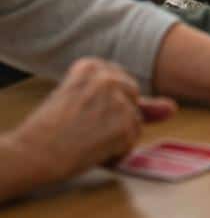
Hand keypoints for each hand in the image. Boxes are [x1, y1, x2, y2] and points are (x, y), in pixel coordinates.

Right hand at [9, 59, 176, 186]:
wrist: (30, 153)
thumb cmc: (52, 130)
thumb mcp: (87, 102)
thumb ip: (135, 102)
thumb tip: (173, 108)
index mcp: (94, 64)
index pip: (120, 86)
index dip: (102, 107)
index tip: (80, 113)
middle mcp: (109, 76)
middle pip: (132, 101)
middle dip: (114, 119)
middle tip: (83, 129)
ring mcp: (118, 99)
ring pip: (134, 122)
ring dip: (115, 137)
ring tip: (85, 139)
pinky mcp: (124, 123)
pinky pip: (132, 141)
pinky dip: (116, 152)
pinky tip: (92, 150)